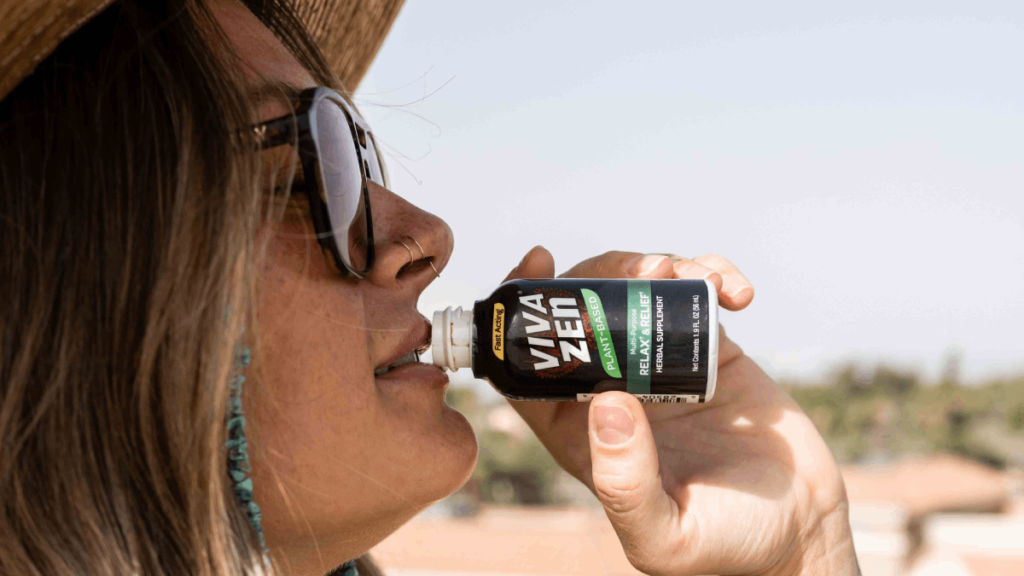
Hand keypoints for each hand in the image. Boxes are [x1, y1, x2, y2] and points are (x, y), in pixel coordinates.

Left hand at [504, 247, 856, 575]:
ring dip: (657, 267)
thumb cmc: (724, 547)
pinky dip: (712, 278)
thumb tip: (605, 402)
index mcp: (580, 432)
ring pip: (636, 295)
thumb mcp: (666, 536)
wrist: (800, 532)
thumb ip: (625, 485)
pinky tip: (736, 293)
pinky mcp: (709, 352)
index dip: (524, 314)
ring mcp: (659, 367)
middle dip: (601, 276)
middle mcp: (612, 393)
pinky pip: (697, 298)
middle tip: (641, 269)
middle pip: (583, 314)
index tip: (538, 266)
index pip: (529, 366)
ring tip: (690, 273)